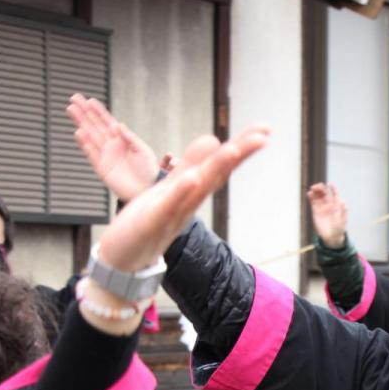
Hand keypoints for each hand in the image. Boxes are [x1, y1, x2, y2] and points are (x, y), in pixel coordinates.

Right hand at [67, 94, 159, 200]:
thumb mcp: (142, 151)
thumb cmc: (148, 171)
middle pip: (95, 125)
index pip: (107, 122)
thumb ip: (130, 138)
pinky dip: (85, 143)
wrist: (147, 190)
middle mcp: (112, 146)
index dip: (98, 111)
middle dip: (84, 112)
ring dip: (81, 123)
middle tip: (74, 98)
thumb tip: (117, 124)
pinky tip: (79, 132)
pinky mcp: (102, 168)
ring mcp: (105, 156)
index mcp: (122, 140)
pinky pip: (91, 153)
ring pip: (90, 136)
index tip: (89, 100)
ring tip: (71, 110)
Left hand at [87, 122, 269, 272]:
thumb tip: (214, 139)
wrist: (124, 261)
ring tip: (232, 150)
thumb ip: (190, 166)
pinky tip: (192, 179)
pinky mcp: (151, 224)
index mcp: (190, 190)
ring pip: (198, 189)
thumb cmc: (146, 225)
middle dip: (238, 154)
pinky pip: (168, 207)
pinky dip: (181, 193)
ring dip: (215, 169)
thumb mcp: (169, 188)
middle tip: (262, 136)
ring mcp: (171, 213)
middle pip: (216, 174)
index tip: (264, 128)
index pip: (220, 165)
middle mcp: (188, 202)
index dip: (241, 145)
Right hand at [307, 183, 348, 247]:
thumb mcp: (343, 220)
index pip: (335, 194)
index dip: (333, 188)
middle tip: (317, 186)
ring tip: (312, 188)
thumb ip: (343, 211)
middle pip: (324, 193)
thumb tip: (343, 202)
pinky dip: (311, 197)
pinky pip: (313, 202)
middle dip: (321, 188)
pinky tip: (309, 193)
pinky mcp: (315, 210)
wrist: (331, 236)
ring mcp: (322, 207)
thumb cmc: (339, 228)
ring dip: (315, 191)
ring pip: (318, 196)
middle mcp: (329, 204)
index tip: (330, 184)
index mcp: (336, 204)